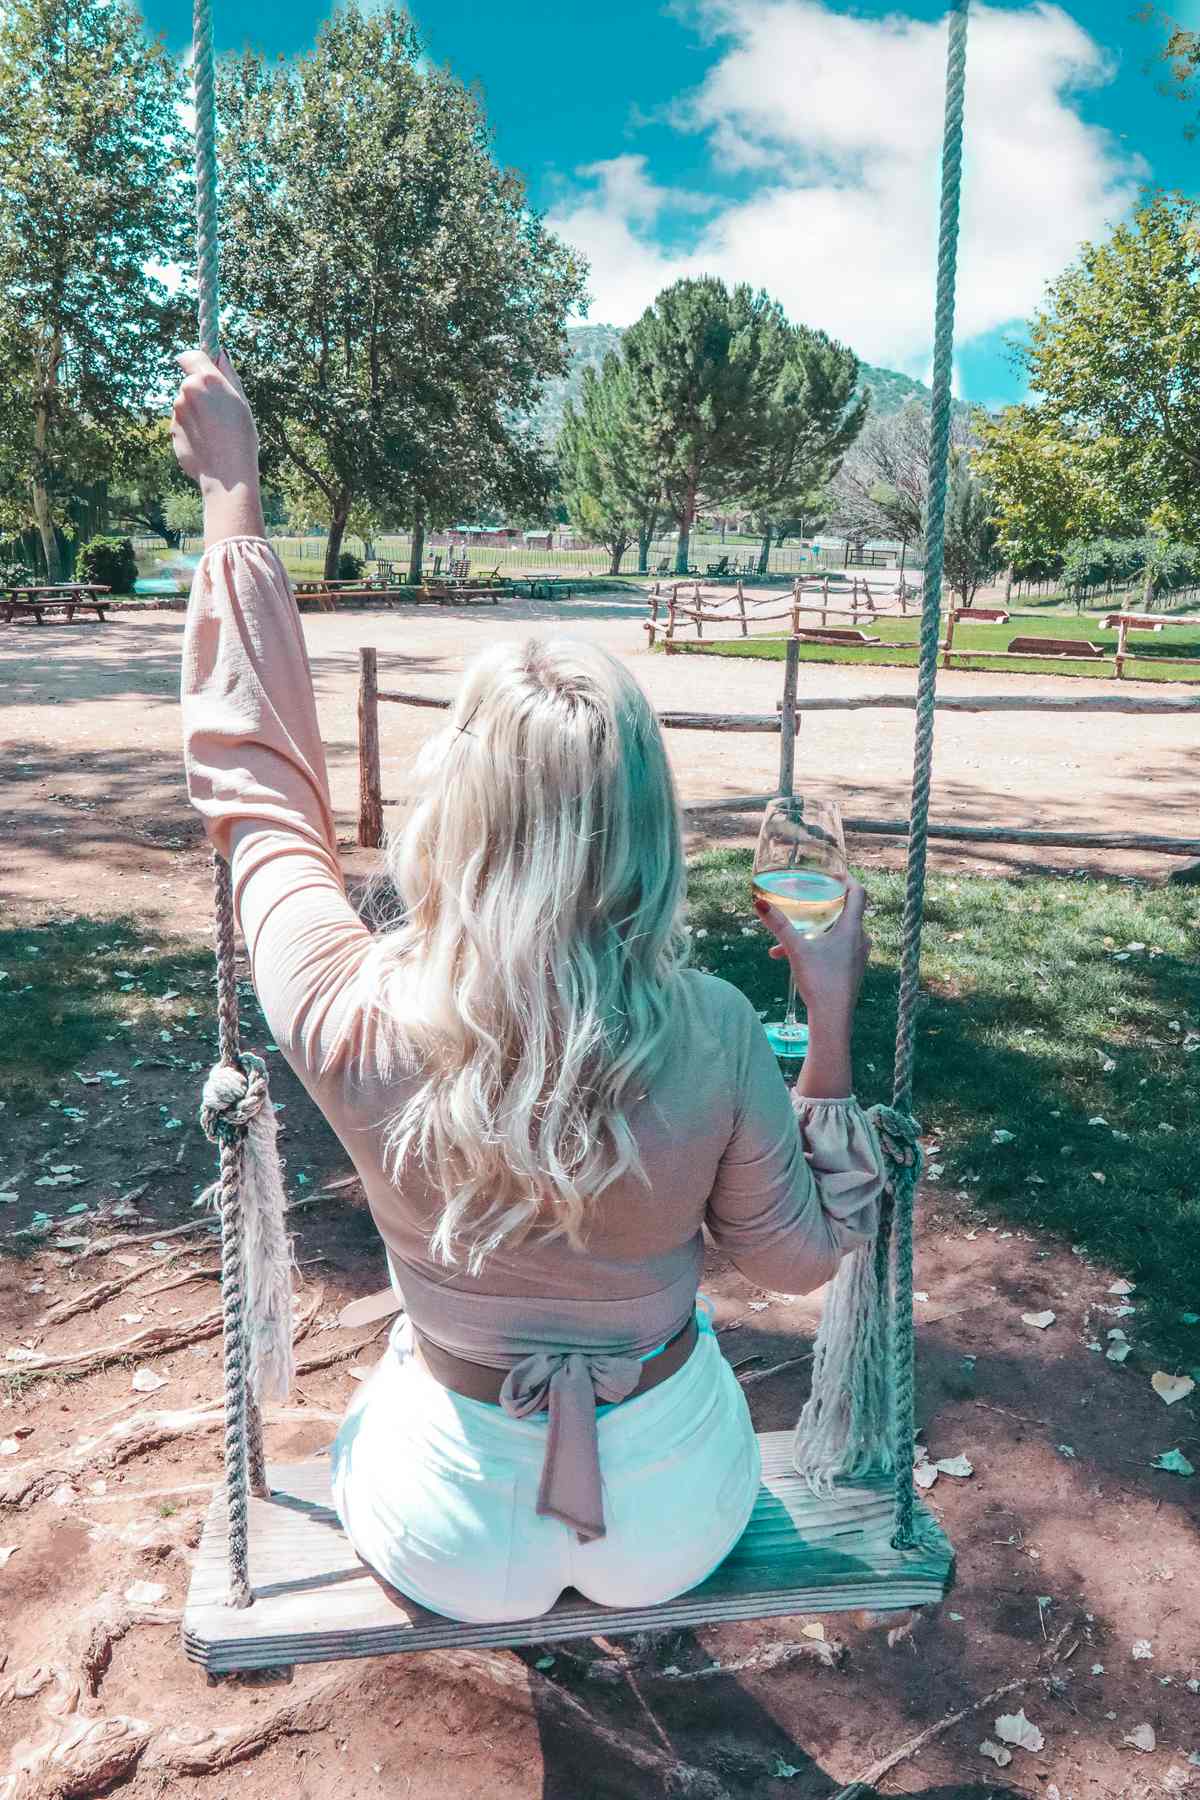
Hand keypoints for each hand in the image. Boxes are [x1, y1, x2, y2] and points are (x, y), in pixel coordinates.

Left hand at [170, 349, 259, 497]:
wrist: (227, 476)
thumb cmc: (241, 437)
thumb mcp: (241, 402)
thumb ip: (228, 375)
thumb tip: (220, 355)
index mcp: (206, 379)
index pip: (189, 356)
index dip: (196, 362)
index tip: (204, 371)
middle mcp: (186, 391)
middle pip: (189, 383)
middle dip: (200, 393)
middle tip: (220, 413)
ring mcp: (176, 412)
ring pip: (185, 406)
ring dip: (196, 414)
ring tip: (215, 433)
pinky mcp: (172, 430)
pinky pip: (182, 425)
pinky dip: (192, 431)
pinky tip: (207, 444)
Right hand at [753, 877, 869, 1021]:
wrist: (833, 1018)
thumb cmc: (820, 981)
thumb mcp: (796, 950)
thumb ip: (779, 925)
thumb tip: (759, 903)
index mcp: (852, 929)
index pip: (858, 893)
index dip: (848, 879)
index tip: (832, 874)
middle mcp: (860, 939)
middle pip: (847, 912)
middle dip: (826, 905)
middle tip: (811, 898)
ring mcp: (858, 956)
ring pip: (839, 933)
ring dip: (818, 930)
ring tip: (792, 937)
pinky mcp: (852, 970)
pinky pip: (838, 949)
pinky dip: (820, 947)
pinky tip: (795, 959)